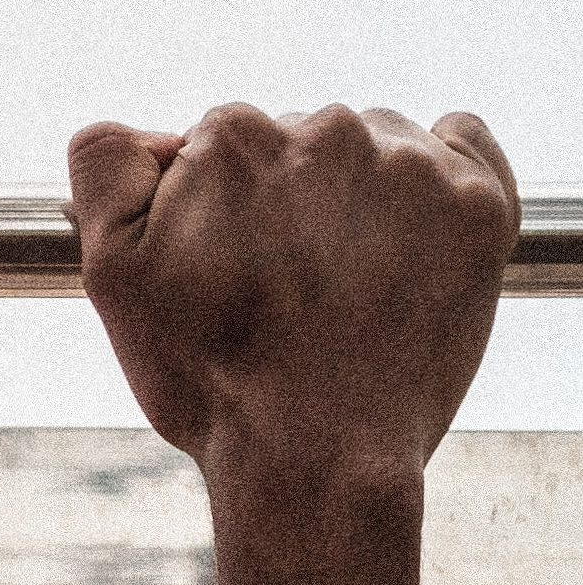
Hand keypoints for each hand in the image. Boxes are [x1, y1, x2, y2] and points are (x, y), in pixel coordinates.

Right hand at [67, 104, 516, 480]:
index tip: (228, 264)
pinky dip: (442, 171)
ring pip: (377, 144)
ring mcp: (412, 167)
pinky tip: (416, 232)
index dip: (217, 205)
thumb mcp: (111, 274)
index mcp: (234, 139)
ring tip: (346, 278)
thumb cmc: (209, 375)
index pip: (224, 141)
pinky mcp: (480, 203)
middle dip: (292, 195)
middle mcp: (329, 132)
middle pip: (303, 138)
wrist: (317, 455)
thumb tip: (149, 130)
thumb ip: (104, 169)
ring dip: (362, 192)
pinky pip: (464, 140)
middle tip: (284, 284)